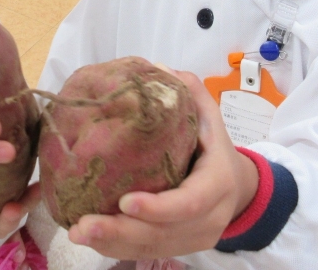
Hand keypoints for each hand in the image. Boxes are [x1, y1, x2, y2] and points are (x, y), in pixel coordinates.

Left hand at [66, 70, 258, 258]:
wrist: (240, 187)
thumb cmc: (214, 146)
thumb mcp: (209, 115)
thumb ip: (187, 90)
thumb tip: (155, 67)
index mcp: (218, 183)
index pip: (190, 202)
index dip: (159, 207)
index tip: (125, 201)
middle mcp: (210, 218)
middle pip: (164, 234)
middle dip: (122, 233)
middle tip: (84, 225)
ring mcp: (195, 238)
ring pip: (152, 249)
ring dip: (112, 244)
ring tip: (77, 232)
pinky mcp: (179, 248)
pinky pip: (146, 253)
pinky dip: (116, 248)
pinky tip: (89, 238)